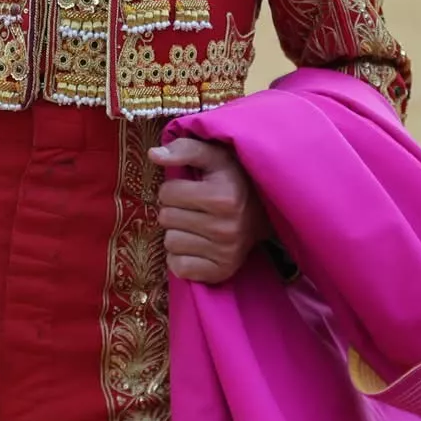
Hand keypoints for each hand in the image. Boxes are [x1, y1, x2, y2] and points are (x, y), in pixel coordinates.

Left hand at [150, 136, 271, 284]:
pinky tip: (195, 246)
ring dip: (177, 233)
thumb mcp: (216, 156)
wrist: (266, 213)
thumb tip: (153, 154)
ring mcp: (225, 252)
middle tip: (192, 208)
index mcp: (222, 197)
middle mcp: (225, 227)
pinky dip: (181, 257)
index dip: (174, 188)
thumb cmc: (234, 180)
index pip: (167, 192)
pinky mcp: (222, 271)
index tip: (190, 189)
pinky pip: (179, 267)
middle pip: (166, 218)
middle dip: (174, 210)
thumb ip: (186, 149)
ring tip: (195, 226)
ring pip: (170, 243)